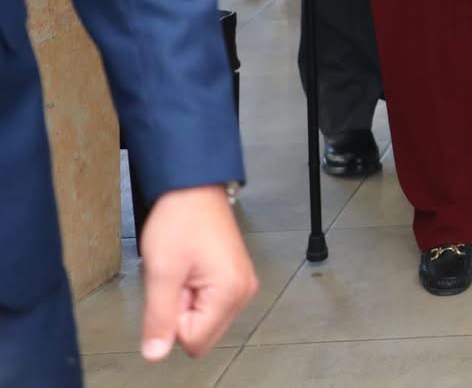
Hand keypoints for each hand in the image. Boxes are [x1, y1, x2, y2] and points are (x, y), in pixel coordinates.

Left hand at [136, 185, 257, 361]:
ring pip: (202, 321)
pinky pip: (207, 305)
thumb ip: (159, 318)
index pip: (193, 341)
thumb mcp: (161, 271)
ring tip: (182, 272)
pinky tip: (189, 270)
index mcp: (231, 292)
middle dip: (180, 313)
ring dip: (184, 303)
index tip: (172, 288)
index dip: (172, 319)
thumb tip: (156, 354)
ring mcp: (241, 285)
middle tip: (176, 280)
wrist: (193, 189)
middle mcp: (244, 292)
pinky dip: (191, 294)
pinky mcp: (234, 279)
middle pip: (201, 334)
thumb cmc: (182, 220)